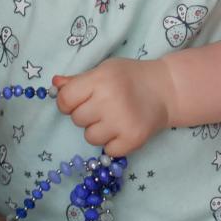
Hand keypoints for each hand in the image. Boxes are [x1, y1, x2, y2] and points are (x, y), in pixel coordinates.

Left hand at [52, 57, 171, 157]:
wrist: (166, 90)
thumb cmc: (130, 77)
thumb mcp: (104, 69)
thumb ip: (78, 79)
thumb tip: (54, 84)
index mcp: (100, 80)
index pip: (65, 99)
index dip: (68, 101)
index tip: (78, 100)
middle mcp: (109, 101)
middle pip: (76, 119)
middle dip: (85, 114)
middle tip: (102, 107)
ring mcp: (122, 122)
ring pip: (90, 137)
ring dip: (98, 130)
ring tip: (112, 119)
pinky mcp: (133, 140)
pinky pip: (108, 150)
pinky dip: (113, 143)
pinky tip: (122, 129)